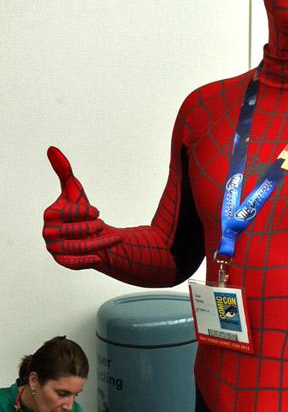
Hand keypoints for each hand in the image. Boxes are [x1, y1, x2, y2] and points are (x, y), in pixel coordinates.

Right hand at [43, 146, 122, 268]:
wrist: (85, 235)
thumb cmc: (79, 211)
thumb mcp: (73, 190)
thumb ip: (64, 170)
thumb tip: (51, 148)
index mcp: (49, 214)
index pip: (72, 213)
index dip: (87, 212)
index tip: (97, 212)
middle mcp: (48, 233)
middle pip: (77, 230)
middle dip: (94, 227)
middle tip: (102, 225)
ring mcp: (54, 248)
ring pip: (81, 246)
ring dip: (101, 242)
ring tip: (116, 238)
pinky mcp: (63, 262)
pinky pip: (74, 263)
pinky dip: (87, 260)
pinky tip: (100, 258)